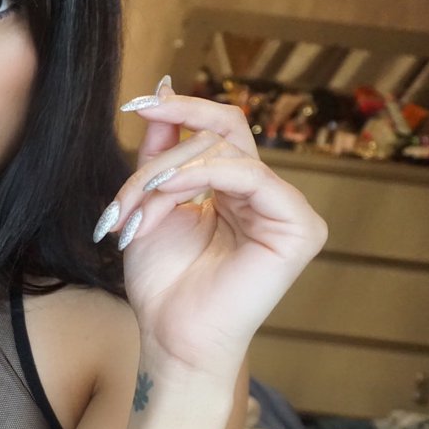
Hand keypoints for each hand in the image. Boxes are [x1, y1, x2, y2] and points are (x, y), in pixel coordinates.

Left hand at [97, 79, 327, 376]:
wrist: (171, 335)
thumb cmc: (162, 282)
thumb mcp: (150, 204)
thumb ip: (159, 152)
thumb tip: (161, 93)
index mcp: (235, 187)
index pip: (219, 129)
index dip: (183, 108)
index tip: (140, 101)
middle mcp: (265, 193)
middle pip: (220, 135)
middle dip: (162, 158)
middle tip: (130, 190)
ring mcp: (286, 209)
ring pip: (226, 153)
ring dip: (170, 175)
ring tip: (139, 208)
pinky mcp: (299, 228)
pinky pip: (251, 176)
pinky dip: (202, 178)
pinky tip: (169, 196)